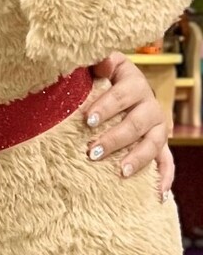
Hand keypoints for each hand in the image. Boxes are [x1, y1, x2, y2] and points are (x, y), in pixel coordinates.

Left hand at [84, 53, 174, 199]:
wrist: (116, 88)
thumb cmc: (99, 78)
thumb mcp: (98, 65)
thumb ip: (97, 61)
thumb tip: (103, 62)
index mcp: (133, 82)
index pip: (122, 93)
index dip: (106, 106)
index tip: (88, 120)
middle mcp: (149, 104)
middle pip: (137, 122)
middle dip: (115, 138)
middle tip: (91, 151)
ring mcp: (157, 125)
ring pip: (154, 143)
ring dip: (138, 158)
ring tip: (121, 172)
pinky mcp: (159, 143)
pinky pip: (167, 161)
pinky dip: (165, 177)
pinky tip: (158, 193)